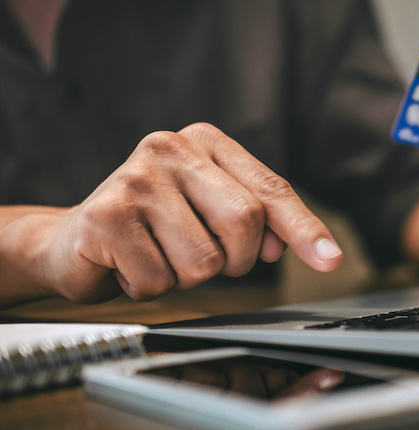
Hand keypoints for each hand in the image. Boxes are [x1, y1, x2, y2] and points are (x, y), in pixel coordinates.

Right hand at [40, 123, 342, 302]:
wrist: (76, 239)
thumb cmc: (155, 227)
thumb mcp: (210, 213)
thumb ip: (255, 222)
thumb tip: (282, 246)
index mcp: (206, 142)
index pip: (270, 189)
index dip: (303, 228)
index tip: (331, 260)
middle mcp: (171, 147)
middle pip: (244, 222)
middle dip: (233, 260)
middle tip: (203, 255)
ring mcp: (136, 177)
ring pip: (204, 261)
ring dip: (187, 277)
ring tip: (160, 254)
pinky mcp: (107, 214)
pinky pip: (160, 280)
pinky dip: (150, 287)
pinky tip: (130, 263)